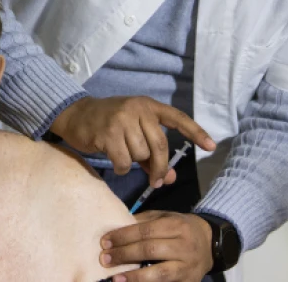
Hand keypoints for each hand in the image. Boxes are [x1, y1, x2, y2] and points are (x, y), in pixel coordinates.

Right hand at [49, 96, 214, 185]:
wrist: (76, 115)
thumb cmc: (108, 125)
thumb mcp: (132, 133)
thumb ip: (153, 155)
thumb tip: (170, 178)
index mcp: (148, 106)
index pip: (178, 118)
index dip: (196, 132)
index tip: (211, 146)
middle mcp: (137, 109)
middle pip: (159, 146)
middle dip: (159, 167)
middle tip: (156, 181)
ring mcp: (122, 119)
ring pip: (141, 155)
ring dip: (134, 163)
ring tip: (122, 155)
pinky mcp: (107, 133)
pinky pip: (124, 161)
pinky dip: (122, 168)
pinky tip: (114, 161)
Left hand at [101, 211, 212, 281]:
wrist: (211, 244)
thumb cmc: (182, 228)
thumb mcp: (166, 217)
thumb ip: (144, 222)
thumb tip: (117, 228)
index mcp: (177, 226)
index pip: (146, 231)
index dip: (124, 236)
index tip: (105, 241)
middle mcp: (184, 247)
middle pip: (150, 250)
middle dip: (125, 255)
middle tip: (104, 259)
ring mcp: (188, 267)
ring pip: (159, 273)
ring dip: (135, 277)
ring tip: (115, 278)